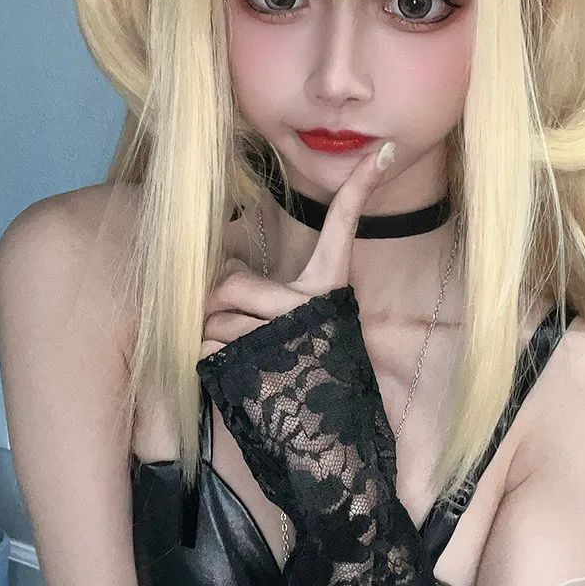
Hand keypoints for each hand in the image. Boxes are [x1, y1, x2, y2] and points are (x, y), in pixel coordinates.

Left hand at [199, 142, 395, 357]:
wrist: (320, 432)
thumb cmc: (300, 366)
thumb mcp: (301, 318)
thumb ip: (265, 286)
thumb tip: (239, 263)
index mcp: (325, 289)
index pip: (343, 228)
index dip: (359, 189)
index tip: (380, 153)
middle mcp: (309, 309)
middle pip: (232, 284)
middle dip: (216, 306)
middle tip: (230, 325)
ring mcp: (285, 339)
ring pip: (212, 321)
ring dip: (210, 339)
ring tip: (237, 356)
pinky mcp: (259, 369)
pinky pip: (205, 349)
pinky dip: (204, 360)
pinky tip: (230, 374)